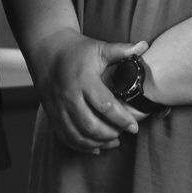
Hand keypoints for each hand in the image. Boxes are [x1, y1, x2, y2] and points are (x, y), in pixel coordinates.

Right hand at [36, 33, 147, 154]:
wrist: (46, 49)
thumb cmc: (76, 50)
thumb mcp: (99, 48)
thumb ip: (121, 50)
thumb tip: (144, 46)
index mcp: (84, 80)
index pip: (105, 106)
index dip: (122, 119)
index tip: (134, 127)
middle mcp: (69, 96)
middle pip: (91, 125)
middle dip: (111, 134)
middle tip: (124, 133)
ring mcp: (58, 107)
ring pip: (78, 135)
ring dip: (98, 142)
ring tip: (113, 141)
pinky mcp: (51, 114)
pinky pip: (65, 137)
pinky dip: (81, 146)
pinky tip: (96, 146)